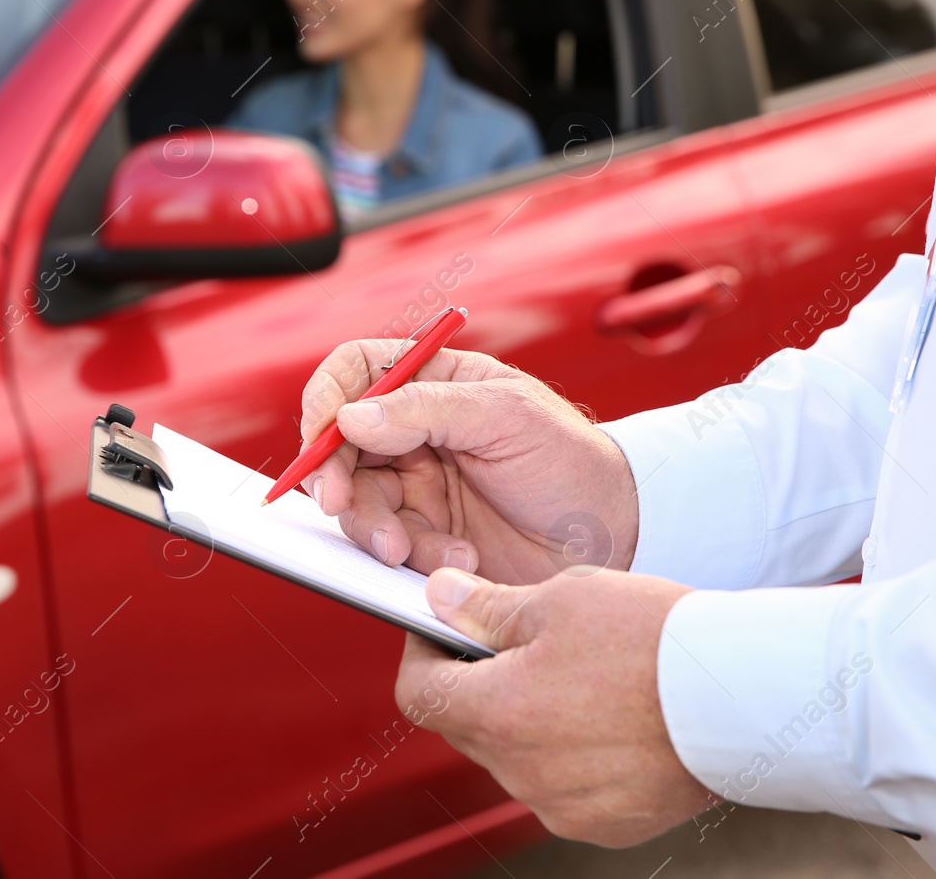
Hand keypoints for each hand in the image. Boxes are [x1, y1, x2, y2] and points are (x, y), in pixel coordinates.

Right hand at [297, 341, 637, 582]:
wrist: (614, 535)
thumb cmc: (572, 460)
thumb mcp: (508, 418)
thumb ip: (428, 409)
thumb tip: (351, 417)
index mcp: (435, 381)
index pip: (356, 371)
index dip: (327, 397)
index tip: (321, 433)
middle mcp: (415, 430)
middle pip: (339, 444)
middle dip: (333, 477)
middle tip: (340, 506)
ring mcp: (417, 485)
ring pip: (357, 502)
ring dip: (374, 528)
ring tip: (413, 550)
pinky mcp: (425, 537)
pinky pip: (388, 546)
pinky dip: (412, 558)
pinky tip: (459, 562)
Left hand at [397, 567, 715, 846]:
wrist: (747, 697)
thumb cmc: (657, 641)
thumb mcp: (561, 600)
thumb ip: (486, 607)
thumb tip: (438, 597)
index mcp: (499, 714)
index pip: (420, 695)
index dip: (423, 655)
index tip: (441, 629)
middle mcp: (522, 774)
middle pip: (468, 726)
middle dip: (480, 682)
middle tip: (522, 639)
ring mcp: (563, 806)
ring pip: (517, 757)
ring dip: (528, 719)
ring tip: (582, 675)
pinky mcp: (607, 825)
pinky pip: (563, 787)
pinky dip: (572, 754)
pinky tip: (612, 716)